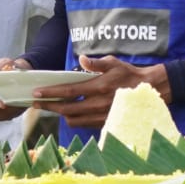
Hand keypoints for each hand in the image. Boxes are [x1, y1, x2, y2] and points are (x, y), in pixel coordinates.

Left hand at [30, 55, 168, 130]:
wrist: (148, 91)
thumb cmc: (129, 74)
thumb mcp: (114, 63)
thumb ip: (96, 63)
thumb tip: (82, 59)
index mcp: (99, 87)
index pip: (69, 92)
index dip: (51, 93)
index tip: (36, 93)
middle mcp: (98, 104)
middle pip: (67, 109)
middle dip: (49, 106)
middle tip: (36, 103)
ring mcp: (101, 116)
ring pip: (74, 120)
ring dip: (61, 114)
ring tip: (53, 106)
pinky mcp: (105, 123)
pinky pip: (84, 124)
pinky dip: (74, 118)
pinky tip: (70, 111)